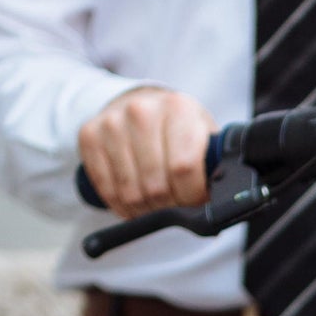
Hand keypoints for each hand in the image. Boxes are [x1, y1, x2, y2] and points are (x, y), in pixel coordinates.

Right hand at [78, 87, 215, 217]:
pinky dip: (121, 207)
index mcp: (178, 108)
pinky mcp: (89, 135)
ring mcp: (112, 122)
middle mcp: (141, 111)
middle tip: (174, 207)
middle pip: (156, 185)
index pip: (184, 168)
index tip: (194, 202)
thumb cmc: (178, 129)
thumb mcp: (203, 137)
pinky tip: (132, 204)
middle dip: (168, 207)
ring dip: (144, 211)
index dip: (191, 196)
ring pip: (130, 193)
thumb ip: (212, 165)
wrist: (141, 104)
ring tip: (155, 206)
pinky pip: (106, 189)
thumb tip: (225, 202)